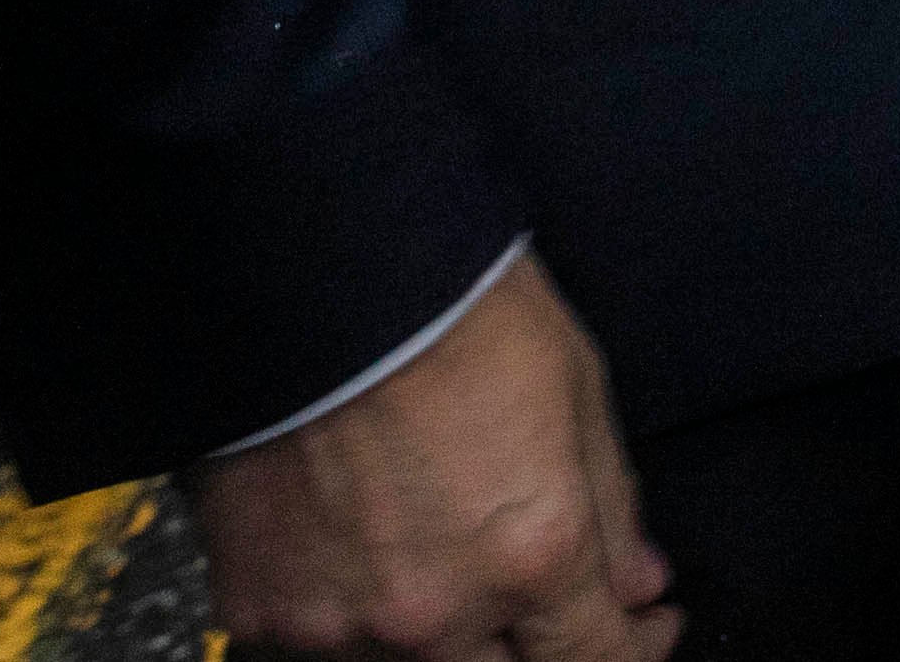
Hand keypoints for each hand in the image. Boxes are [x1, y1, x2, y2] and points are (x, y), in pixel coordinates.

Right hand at [190, 248, 665, 661]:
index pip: (597, 661)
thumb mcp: (576, 390)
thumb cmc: (452, 310)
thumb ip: (611, 506)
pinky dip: (351, 609)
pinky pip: (320, 638)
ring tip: (437, 538)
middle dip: (532, 644)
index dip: (635, 647)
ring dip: (439, 628)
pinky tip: (359, 541)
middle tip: (541, 596)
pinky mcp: (259, 608)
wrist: (315, 276)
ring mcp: (340, 621)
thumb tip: (637, 584)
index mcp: (532, 557)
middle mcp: (435, 612)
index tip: (640, 622)